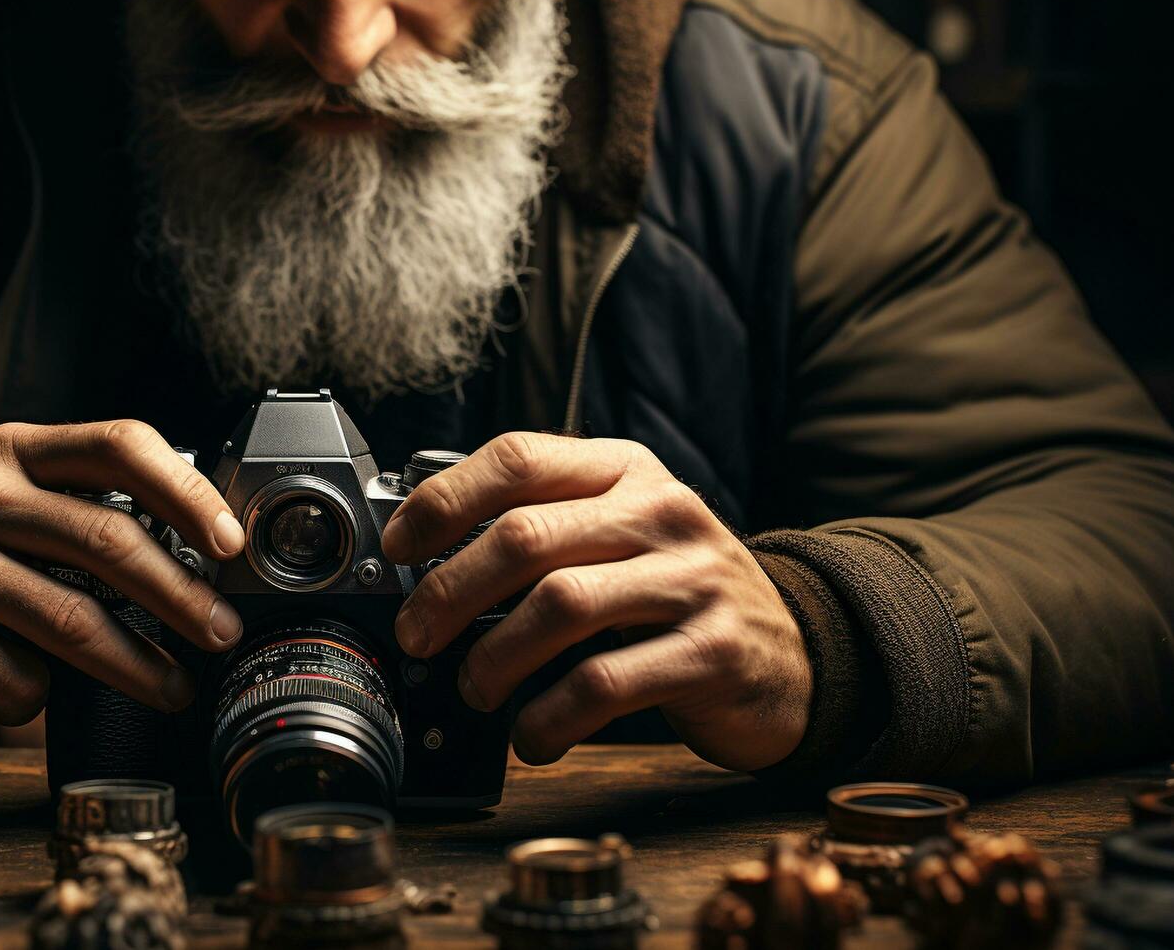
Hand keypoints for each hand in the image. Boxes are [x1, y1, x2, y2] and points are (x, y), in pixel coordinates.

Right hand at [0, 420, 245, 725]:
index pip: (119, 445)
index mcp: (12, 451)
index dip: (186, 492)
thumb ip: (84, 519)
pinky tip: (34, 699)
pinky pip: (13, 673)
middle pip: (105, 538)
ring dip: (136, 665)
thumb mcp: (10, 517)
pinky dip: (36, 697)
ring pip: (68, 616)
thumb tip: (205, 566)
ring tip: (172, 688)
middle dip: (179, 596)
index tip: (230, 544)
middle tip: (220, 633)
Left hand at [380, 433, 810, 770]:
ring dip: (495, 658)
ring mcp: (693, 579)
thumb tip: (423, 565)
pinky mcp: (714, 651)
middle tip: (417, 637)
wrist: (796, 653)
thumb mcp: (619, 537)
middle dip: (449, 592)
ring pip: (561, 604)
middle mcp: (661, 512)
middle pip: (525, 536)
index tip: (398, 548)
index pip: (517, 458)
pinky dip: (550, 716)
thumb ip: (543, 531)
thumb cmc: (677, 595)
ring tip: (475, 690)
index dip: (443, 501)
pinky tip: (533, 736)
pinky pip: (607, 681)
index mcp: (624, 470)